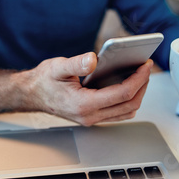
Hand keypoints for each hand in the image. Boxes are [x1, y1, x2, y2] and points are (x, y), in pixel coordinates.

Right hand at [26, 52, 152, 125]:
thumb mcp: (58, 67)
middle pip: (129, 105)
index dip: (138, 79)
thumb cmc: (44, 81)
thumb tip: (94, 59)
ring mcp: (92, 119)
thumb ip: (77, 63)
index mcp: (83, 104)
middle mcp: (89, 116)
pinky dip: (129, 100)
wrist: (32, 94)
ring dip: (138, 95)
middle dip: (142, 86)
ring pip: (127, 112)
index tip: (145, 66)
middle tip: (146, 68)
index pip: (122, 94)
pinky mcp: (93, 117)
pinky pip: (119, 113)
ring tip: (141, 76)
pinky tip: (129, 84)